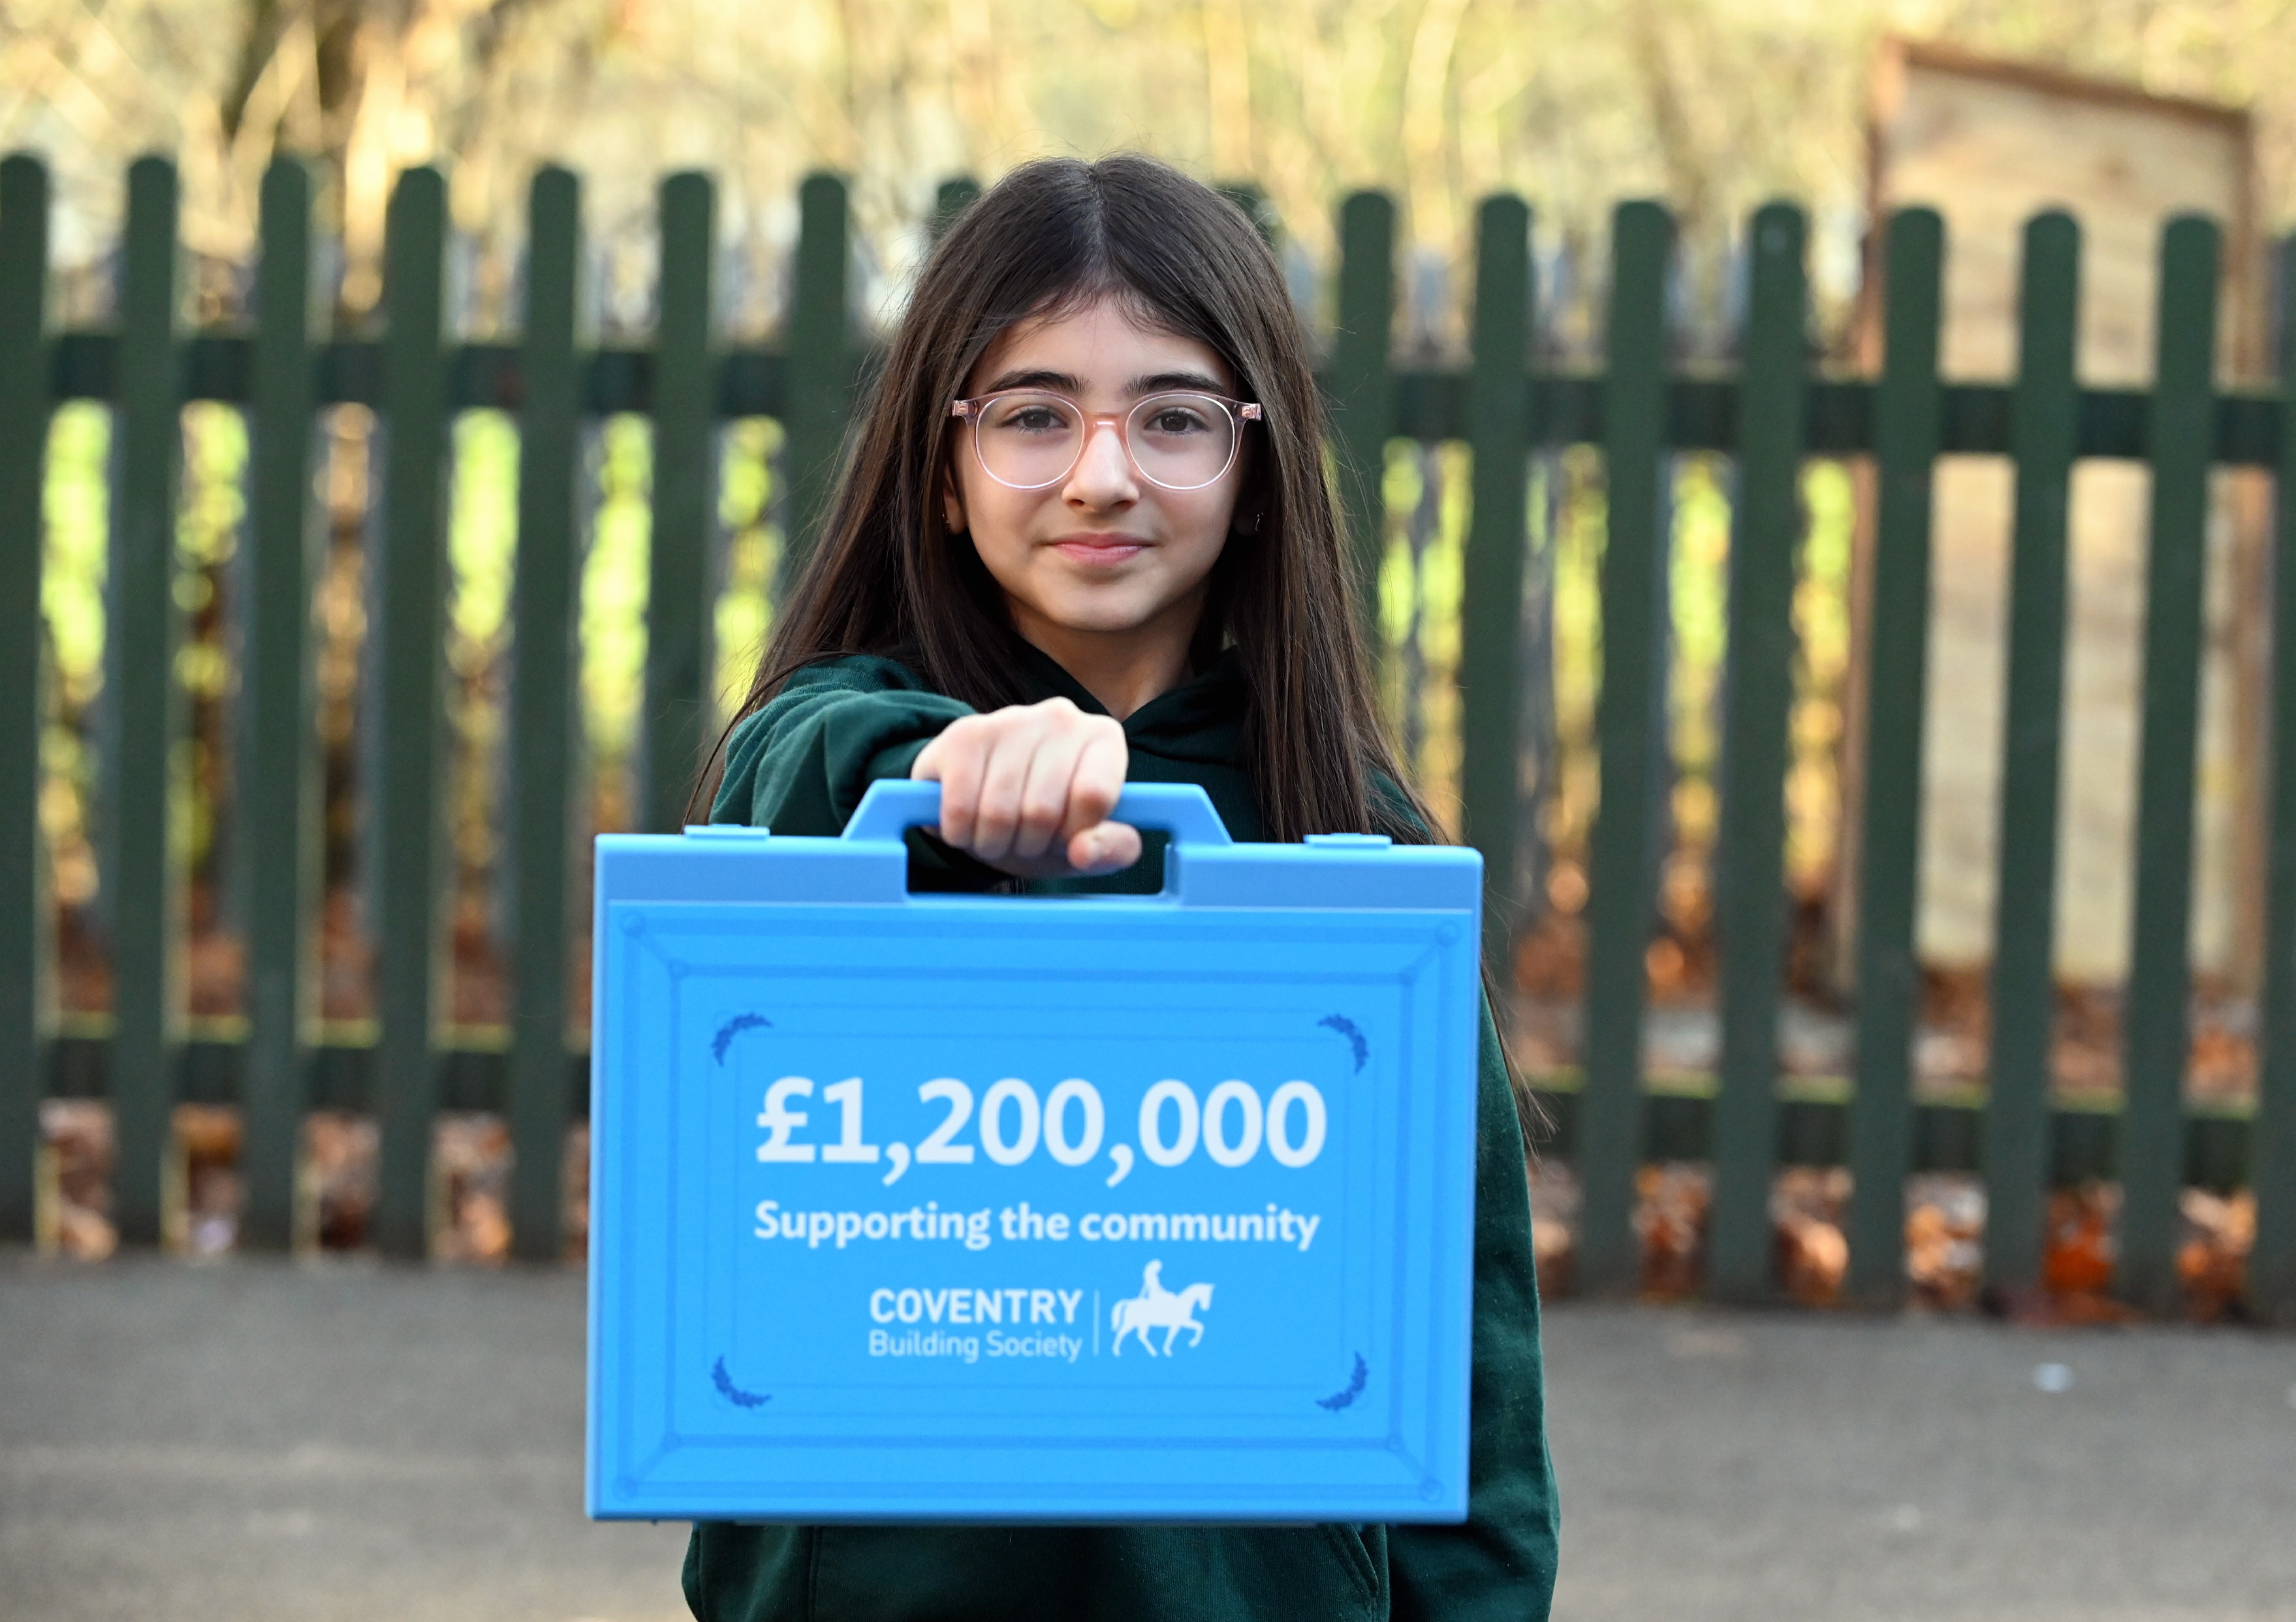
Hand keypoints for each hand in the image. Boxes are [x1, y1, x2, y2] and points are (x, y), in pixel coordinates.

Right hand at [910, 698, 1140, 878]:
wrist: (985, 800)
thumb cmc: (1050, 822)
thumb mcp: (1090, 843)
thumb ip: (1111, 850)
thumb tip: (1083, 852)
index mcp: (1103, 739)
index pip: (1094, 796)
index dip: (1074, 834)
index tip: (1067, 837)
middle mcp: (1061, 717)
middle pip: (1041, 811)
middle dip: (1029, 844)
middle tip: (1025, 838)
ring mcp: (1010, 719)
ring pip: (997, 812)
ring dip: (992, 843)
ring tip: (996, 832)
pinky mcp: (964, 733)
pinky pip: (959, 807)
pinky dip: (959, 832)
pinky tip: (966, 822)